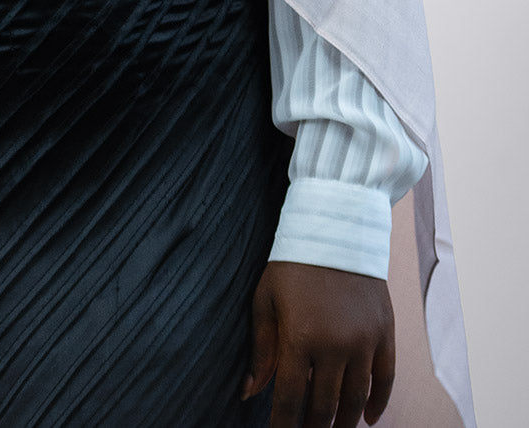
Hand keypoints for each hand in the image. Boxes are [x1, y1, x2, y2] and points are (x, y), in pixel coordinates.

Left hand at [241, 261, 394, 427]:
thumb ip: (261, 349)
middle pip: (324, 406)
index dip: (284, 424)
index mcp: (299, 337)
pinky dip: (378, 403)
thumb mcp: (266, 299)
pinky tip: (368, 419)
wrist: (335, 227)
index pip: (289, 398)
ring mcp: (364, 341)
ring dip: (344, 423)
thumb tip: (249, 393)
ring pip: (355, 399)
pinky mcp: (385, 332)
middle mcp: (335, 345)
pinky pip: (386, 378)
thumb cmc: (292, 263)